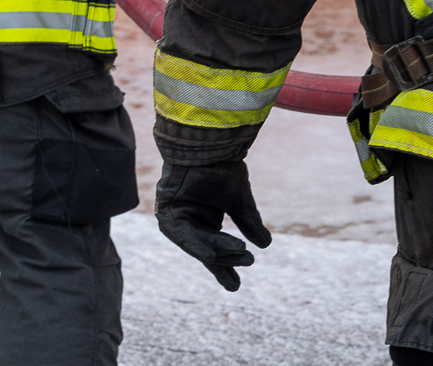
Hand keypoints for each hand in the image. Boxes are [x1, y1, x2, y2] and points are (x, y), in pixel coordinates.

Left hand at [155, 159, 271, 290]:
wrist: (209, 146)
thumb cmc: (222, 168)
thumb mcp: (239, 200)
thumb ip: (248, 222)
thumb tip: (266, 245)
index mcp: (205, 220)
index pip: (215, 250)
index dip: (226, 267)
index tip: (236, 286)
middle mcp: (189, 222)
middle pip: (206, 251)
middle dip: (223, 264)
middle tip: (240, 274)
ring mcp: (176, 219)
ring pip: (197, 246)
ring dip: (218, 252)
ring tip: (241, 254)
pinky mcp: (166, 214)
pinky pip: (183, 236)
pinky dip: (201, 245)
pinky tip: (217, 251)